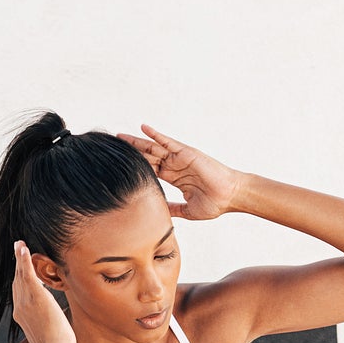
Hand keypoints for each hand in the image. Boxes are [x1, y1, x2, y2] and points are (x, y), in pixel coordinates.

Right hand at [10, 241, 76, 342]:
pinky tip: (23, 248)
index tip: (22, 270)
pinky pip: (26, 273)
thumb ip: (47, 326)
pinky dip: (23, 259)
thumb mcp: (48, 335)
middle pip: (17, 281)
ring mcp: (25, 301)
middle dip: (18, 265)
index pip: (19, 293)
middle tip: (18, 249)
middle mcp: (20, 307)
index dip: (20, 280)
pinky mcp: (35, 296)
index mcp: (22, 316)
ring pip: (20, 274)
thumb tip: (55, 324)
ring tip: (19, 244)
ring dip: (19, 258)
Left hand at [116, 124, 243, 220]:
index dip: (136, 167)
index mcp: (174, 178)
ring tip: (120, 136)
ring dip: (137, 142)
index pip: (150, 170)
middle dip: (131, 152)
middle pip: (148, 157)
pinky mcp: (186, 152)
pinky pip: (168, 141)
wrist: (229, 197)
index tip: (120, 166)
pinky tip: (143, 128)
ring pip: (154, 148)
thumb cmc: (214, 204)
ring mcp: (180, 158)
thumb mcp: (187, 210)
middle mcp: (175, 166)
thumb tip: (159, 214)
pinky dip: (156, 134)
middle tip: (113, 147)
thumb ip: (173, 209)